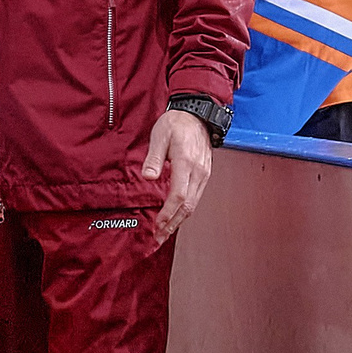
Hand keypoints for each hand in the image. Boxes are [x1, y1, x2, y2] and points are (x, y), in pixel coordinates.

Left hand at [141, 109, 212, 246]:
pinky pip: (195, 197)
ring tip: (165, 232)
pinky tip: (175, 216)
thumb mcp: (160, 136)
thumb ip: (154, 158)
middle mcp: (198, 172)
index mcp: (186, 163)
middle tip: (158, 238)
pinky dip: (185, 210)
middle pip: (187, 206)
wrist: (197, 114)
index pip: (178, 195)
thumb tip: (148, 177)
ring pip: (193, 204)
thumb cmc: (176, 123)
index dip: (168, 213)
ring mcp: (203, 174)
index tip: (157, 225)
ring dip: (179, 220)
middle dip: (173, 224)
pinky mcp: (204, 175)